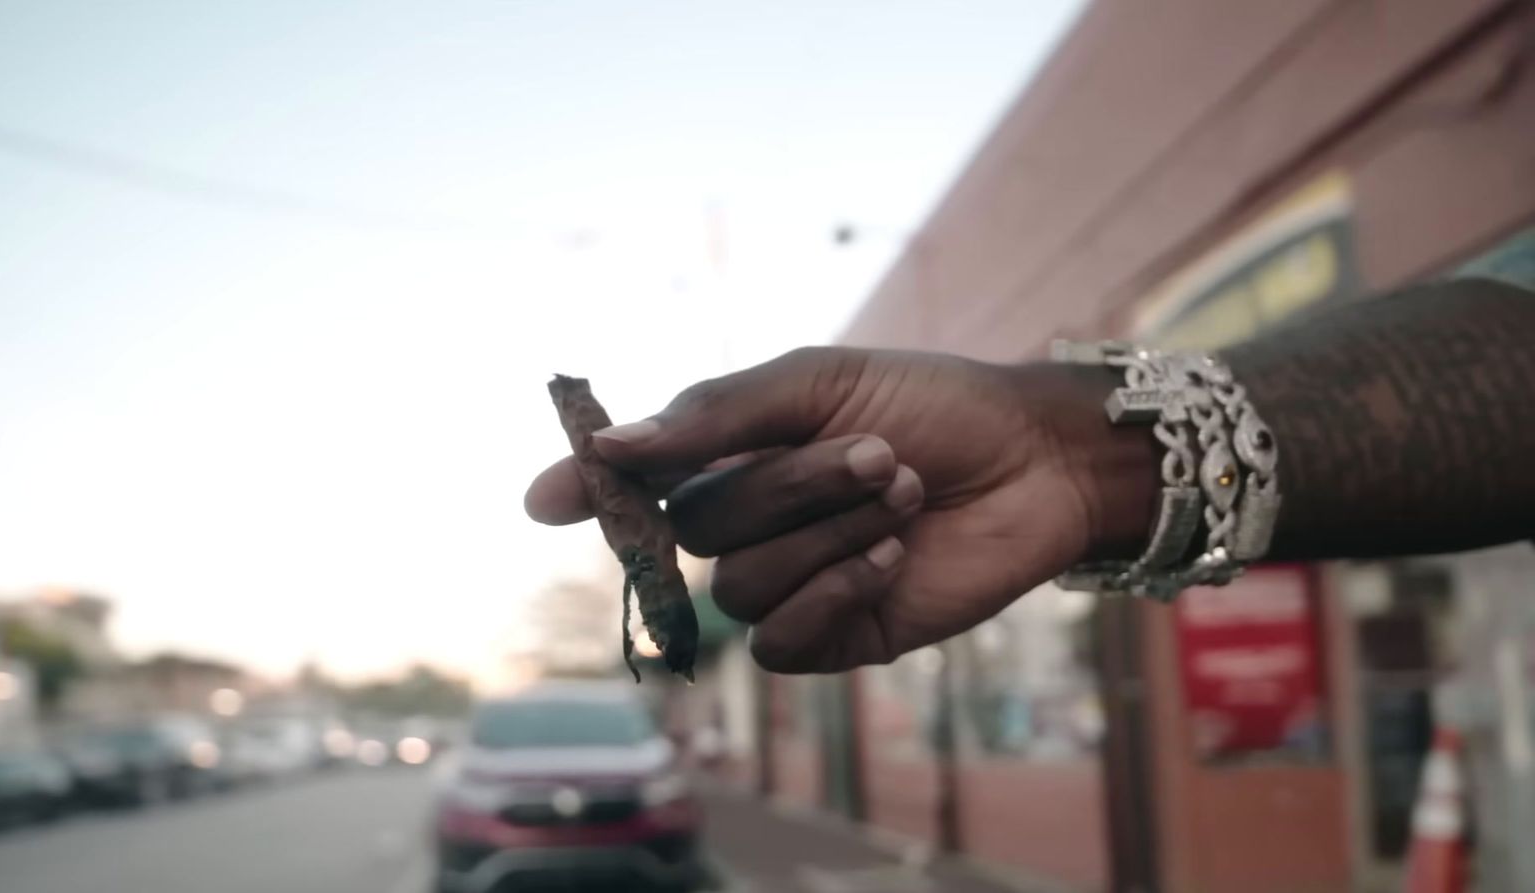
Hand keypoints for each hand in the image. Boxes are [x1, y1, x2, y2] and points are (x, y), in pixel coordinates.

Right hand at [524, 347, 1155, 672]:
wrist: (1034, 462)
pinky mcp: (831, 637)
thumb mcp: (820, 382)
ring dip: (832, 533)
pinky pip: (784, 638)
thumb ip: (715, 414)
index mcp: (730, 455)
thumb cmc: (932, 405)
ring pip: (745, 585)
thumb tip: (612, 447)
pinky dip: (839, 590)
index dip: (586, 491)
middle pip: (701, 527)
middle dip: (794, 485)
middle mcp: (745, 523)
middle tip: (875, 450)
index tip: (541, 501)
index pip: (633, 485)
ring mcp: (786, 584)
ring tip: (902, 495)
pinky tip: (893, 557)